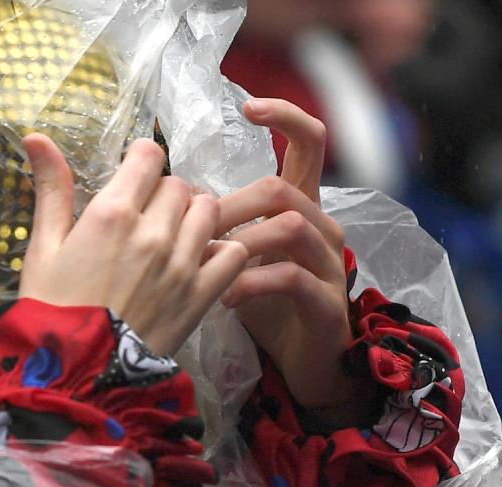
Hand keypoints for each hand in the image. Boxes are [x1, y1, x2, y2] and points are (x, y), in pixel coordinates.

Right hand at [19, 134, 248, 355]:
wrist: (77, 376)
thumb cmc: (52, 310)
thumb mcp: (43, 248)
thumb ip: (52, 189)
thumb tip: (35, 135)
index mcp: (113, 213)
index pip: (148, 156)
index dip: (140, 162)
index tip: (133, 178)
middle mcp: (154, 231)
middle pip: (178, 185)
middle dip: (163, 195)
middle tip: (147, 219)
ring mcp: (184, 263)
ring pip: (209, 210)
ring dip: (193, 217)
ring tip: (175, 238)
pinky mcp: (203, 295)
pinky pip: (233, 252)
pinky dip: (223, 251)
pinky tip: (200, 262)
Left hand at [218, 99, 351, 409]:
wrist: (305, 364)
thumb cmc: (266, 304)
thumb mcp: (240, 257)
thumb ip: (218, 225)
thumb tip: (171, 195)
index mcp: (301, 207)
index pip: (309, 143)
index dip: (286, 116)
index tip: (249, 106)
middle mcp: (322, 226)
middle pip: (284, 188)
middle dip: (233, 204)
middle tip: (196, 230)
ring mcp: (330, 264)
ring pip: (291, 226)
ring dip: (241, 242)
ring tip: (208, 265)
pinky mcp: (327, 301)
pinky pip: (292, 277)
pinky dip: (252, 283)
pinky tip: (226, 299)